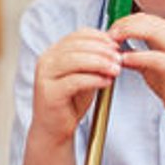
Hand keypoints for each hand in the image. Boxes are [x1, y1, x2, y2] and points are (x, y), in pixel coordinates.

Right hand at [27, 29, 121, 149]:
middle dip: (102, 50)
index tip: (115, 45)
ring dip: (100, 63)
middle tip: (119, 58)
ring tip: (116, 69)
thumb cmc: (70, 102)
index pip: (77, 35)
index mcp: (54, 53)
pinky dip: (93, 79)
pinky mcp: (49, 93)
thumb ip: (94, 62)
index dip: (99, 37)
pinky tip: (106, 81)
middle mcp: (46, 61)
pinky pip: (75, 81)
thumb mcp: (84, 76)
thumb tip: (114, 50)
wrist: (54, 128)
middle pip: (76, 46)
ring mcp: (45, 76)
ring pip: (75, 60)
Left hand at [108, 12, 164, 124]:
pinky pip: (154, 57)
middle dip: (122, 25)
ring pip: (150, 31)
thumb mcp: (154, 66)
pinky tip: (123, 60)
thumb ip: (138, 56)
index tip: (109, 32)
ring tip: (111, 43)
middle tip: (106, 36)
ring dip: (127, 34)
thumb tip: (116, 51)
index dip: (123, 22)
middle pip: (145, 20)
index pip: (143, 17)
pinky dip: (136, 56)